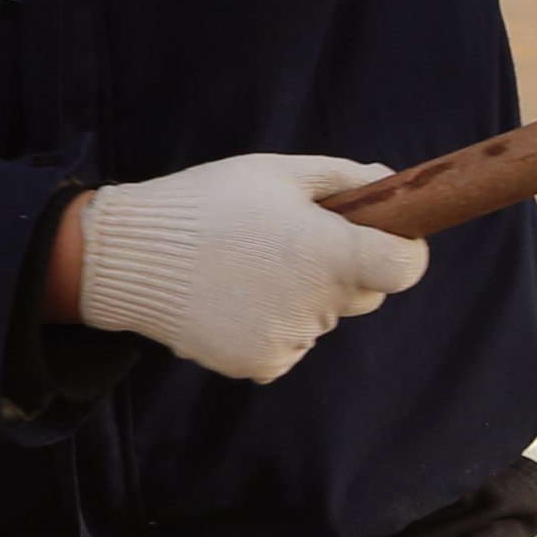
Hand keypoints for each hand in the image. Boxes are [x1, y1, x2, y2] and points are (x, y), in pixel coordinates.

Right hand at [70, 155, 425, 383]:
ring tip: (248, 267)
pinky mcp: (260, 363)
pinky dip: (272, 326)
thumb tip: (389, 182)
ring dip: (304, 298)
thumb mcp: (278, 172)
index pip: (406, 268)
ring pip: (322, 319)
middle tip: (292, 244)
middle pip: (364, 294)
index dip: (403, 252)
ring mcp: (290, 338)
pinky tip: (234, 298)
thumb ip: (343, 179)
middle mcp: (318, 303)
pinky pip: (289, 345)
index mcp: (331, 253)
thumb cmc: (209, 202)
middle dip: (345, 270)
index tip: (386, 240)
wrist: (130, 255)